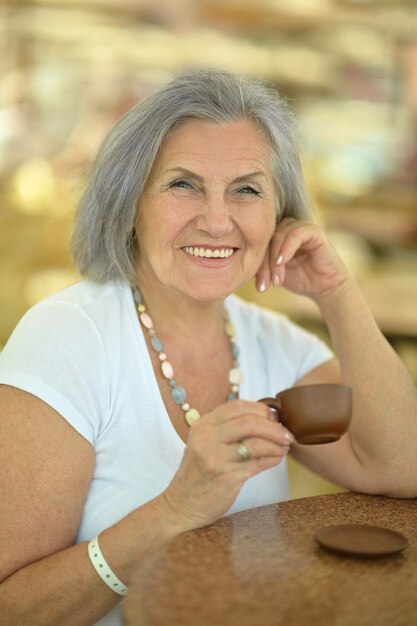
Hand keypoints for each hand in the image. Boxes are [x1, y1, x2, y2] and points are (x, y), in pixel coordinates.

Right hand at [161, 400, 293, 530]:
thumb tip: (268, 418)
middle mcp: (207, 438)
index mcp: (203, 425)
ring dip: (277, 443)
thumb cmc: (199, 472)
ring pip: (256, 443)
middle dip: (274, 426)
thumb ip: (229, 429)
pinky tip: (278, 457)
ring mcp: (216, 458)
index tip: (274, 417)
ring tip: (285, 446)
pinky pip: (258, 463)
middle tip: (287, 433)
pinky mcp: (226, 477)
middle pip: (249, 422)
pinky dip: (273, 458)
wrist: (181, 504)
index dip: (260, 409)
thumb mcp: (206, 442)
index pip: (237, 406)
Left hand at [255, 218, 349, 300]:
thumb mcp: (274, 273)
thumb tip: (237, 268)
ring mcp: (300, 227)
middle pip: (265, 240)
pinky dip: (287, 248)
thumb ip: (260, 265)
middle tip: (265, 285)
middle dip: (264, 266)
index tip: (259, 287)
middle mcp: (286, 227)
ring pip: (278, 237)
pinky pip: (296, 234)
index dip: (256, 266)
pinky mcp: (314, 231)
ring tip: (276, 279)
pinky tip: (283, 262)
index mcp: (275, 235)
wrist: (325, 288)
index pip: (257, 245)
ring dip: (274, 260)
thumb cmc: (300, 279)